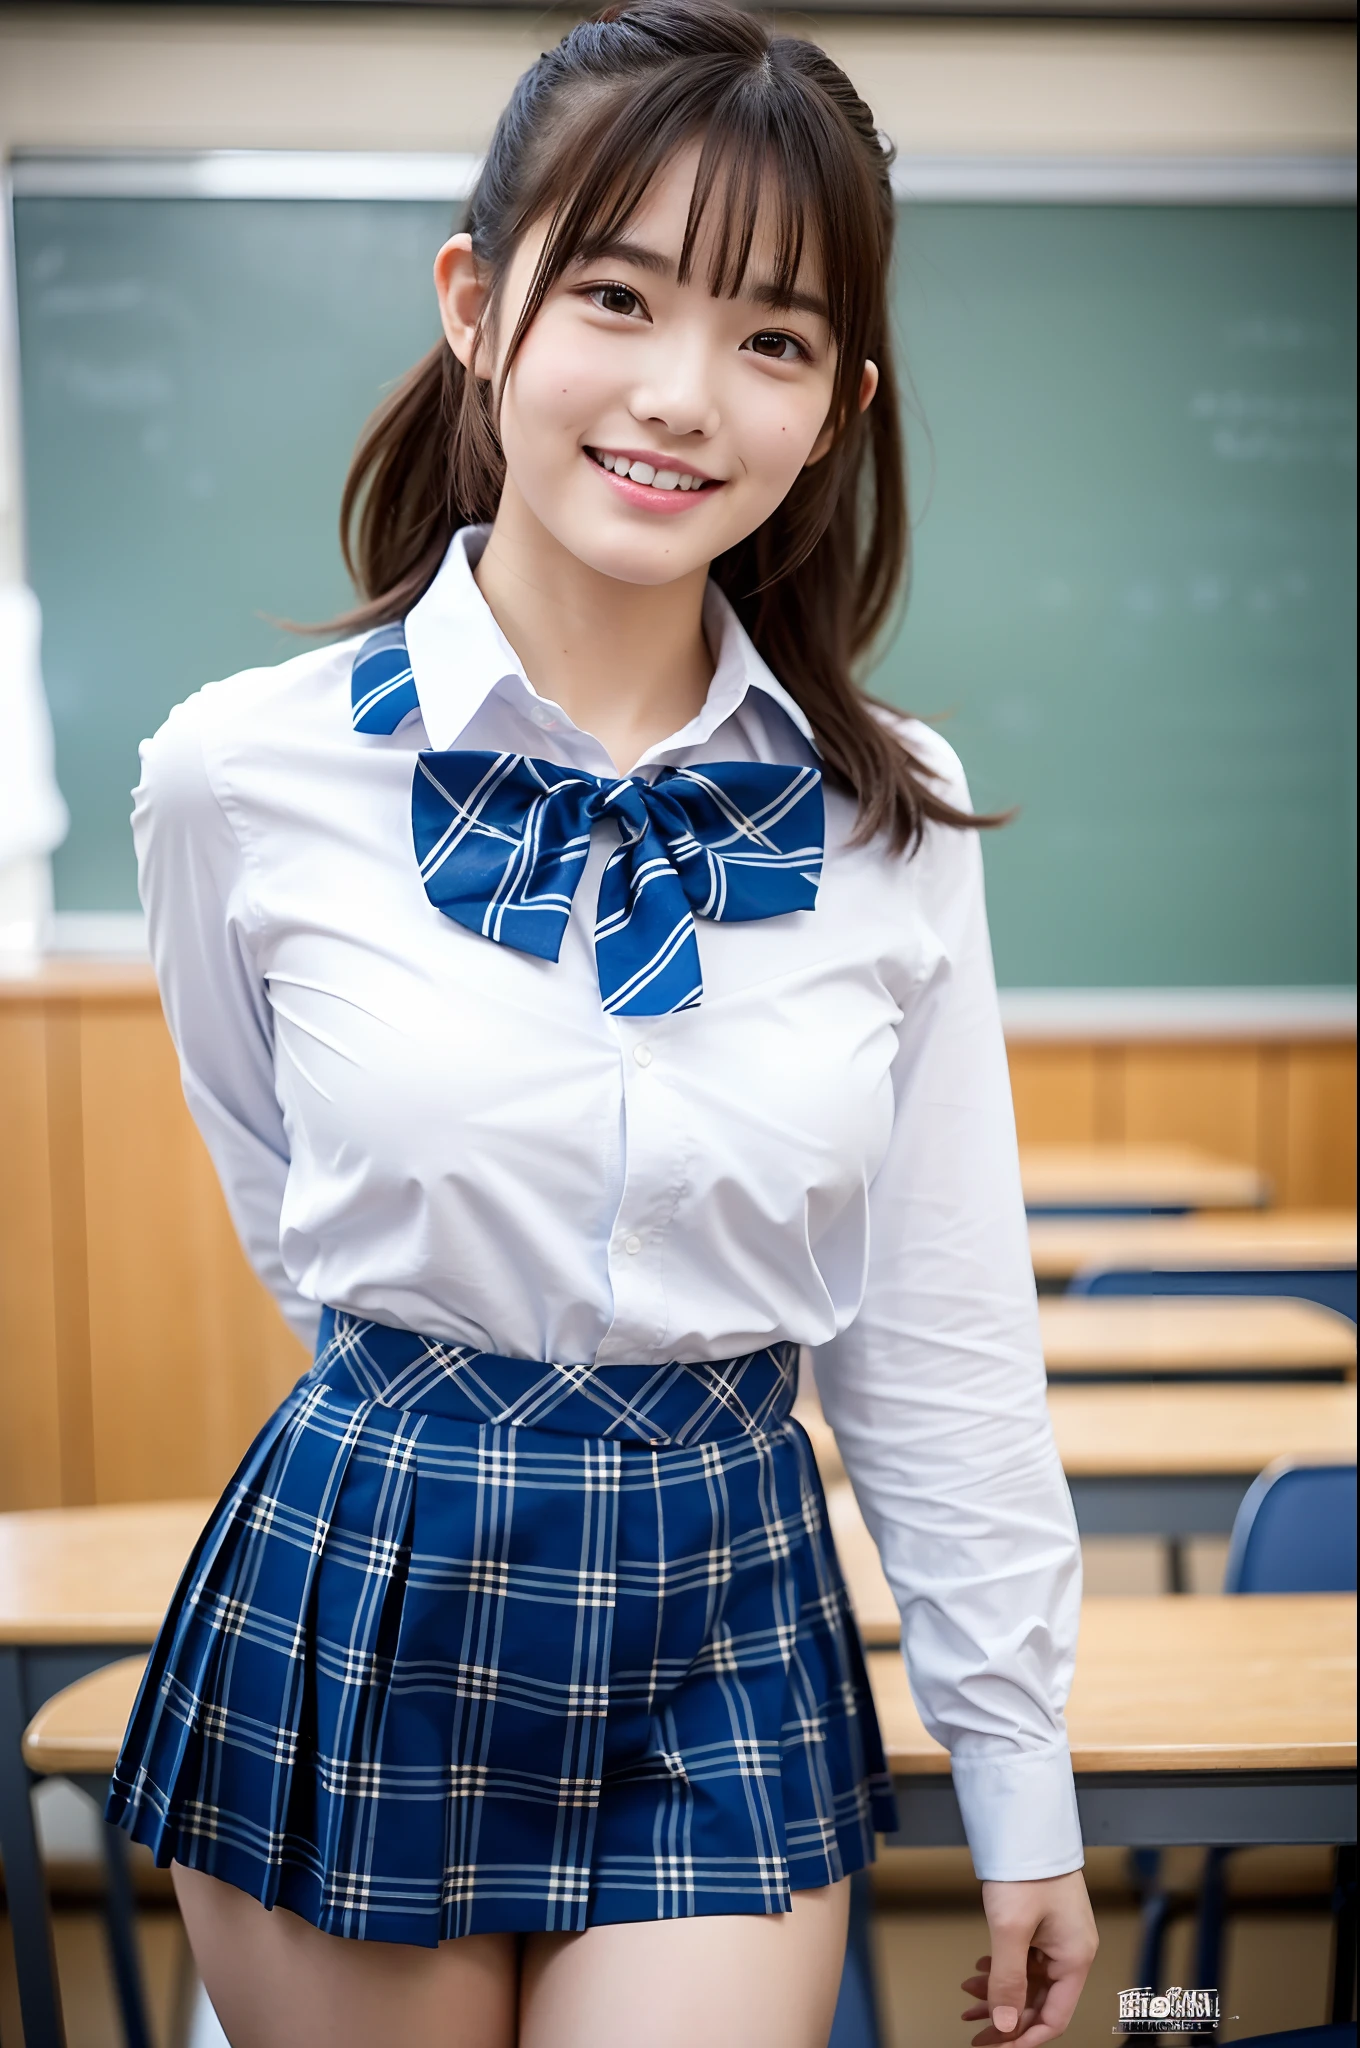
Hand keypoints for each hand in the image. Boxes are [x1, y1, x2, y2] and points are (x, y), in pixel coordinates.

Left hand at [959, 1869, 1098, 2044]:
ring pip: (1028, 1981)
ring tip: (969, 2003)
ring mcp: (1056, 1936)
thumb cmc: (1028, 1867)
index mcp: (1074, 1958)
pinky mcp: (1042, 1923)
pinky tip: (980, 1973)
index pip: (1054, 2017)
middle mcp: (1070, 1950)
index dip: (1025, 2037)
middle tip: (977, 2034)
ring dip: (999, 1994)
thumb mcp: (1010, 1928)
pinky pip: (1023, 1959)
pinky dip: (1001, 1970)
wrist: (1024, 1823)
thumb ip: (1007, 1979)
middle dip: (1007, 2018)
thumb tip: (1005, 2022)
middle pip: (1040, 2002)